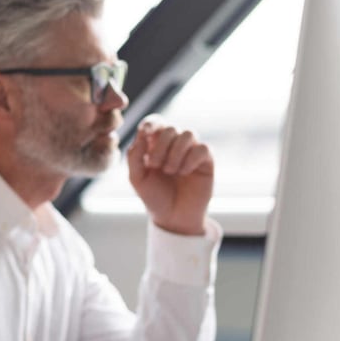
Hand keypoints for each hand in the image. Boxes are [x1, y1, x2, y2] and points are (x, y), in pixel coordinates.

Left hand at [126, 115, 213, 235]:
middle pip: (170, 128)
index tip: (145, 133)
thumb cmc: (154, 197)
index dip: (151, 123)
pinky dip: (190, 159)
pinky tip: (184, 172)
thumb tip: (141, 137)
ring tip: (170, 171)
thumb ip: (134, 157)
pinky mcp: (205, 160)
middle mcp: (174, 145)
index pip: (155, 123)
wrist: (173, 217)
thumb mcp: (137, 179)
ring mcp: (191, 151)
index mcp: (155, 145)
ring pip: (188, 134)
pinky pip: (202, 147)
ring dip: (176, 152)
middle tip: (155, 166)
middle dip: (160, 146)